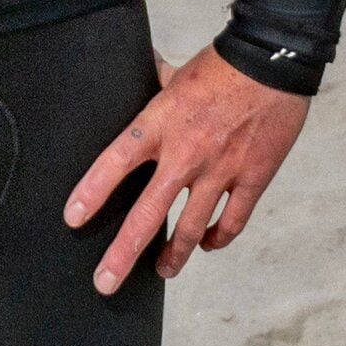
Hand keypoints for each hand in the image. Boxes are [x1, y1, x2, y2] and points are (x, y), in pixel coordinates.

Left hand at [63, 45, 307, 293]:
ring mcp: (219, 171)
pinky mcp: (252, 179)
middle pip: (148, 214)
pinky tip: (207, 244)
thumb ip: (153, 79)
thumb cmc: (220, 64)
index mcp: (159, 123)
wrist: (272, 62)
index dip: (92, 192)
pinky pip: (232, 221)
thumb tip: (137, 63)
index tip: (73, 218)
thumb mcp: (175, 72)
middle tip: (105, 282)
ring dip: (174, 256)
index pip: (115, 162)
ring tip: (161, 271)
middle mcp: (184, 154)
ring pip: (191, 229)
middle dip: (124, 253)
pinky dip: (218, 238)